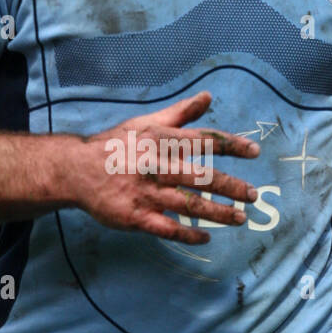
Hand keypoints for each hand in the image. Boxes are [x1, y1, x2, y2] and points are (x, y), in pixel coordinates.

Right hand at [73, 90, 260, 243]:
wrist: (77, 170)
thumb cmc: (116, 145)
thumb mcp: (147, 123)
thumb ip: (181, 113)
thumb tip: (208, 96)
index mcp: (163, 140)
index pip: (205, 141)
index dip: (232, 145)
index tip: (254, 152)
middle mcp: (158, 166)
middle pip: (203, 177)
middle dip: (232, 186)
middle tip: (254, 195)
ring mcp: (148, 193)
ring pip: (190, 204)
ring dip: (218, 212)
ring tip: (240, 218)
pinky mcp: (136, 216)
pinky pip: (168, 229)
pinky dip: (189, 234)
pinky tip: (206, 236)